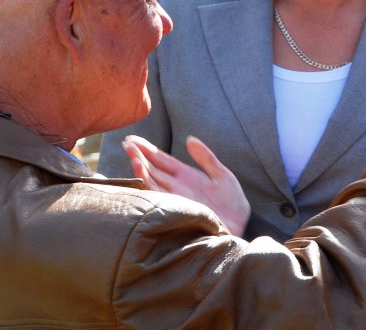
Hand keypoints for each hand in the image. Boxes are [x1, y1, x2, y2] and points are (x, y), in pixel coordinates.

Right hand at [123, 134, 250, 235]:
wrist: (239, 227)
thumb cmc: (233, 204)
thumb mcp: (222, 175)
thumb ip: (206, 158)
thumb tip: (189, 139)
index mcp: (186, 175)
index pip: (162, 160)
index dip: (148, 149)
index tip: (133, 139)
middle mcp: (176, 186)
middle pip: (153, 168)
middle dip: (139, 155)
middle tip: (126, 143)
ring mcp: (174, 198)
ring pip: (151, 180)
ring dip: (141, 167)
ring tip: (132, 153)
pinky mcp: (175, 209)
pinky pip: (157, 195)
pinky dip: (148, 183)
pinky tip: (142, 173)